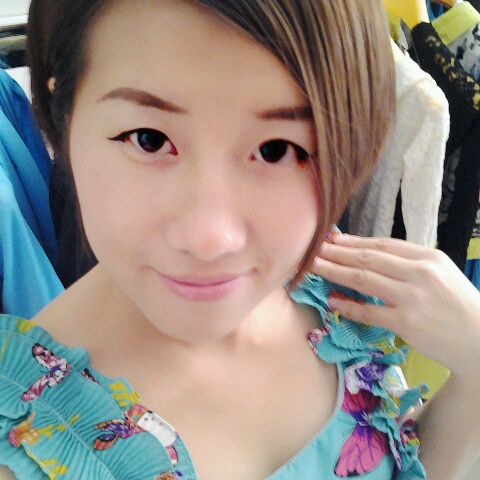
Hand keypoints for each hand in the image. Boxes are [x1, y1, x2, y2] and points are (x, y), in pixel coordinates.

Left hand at [311, 234, 479, 381]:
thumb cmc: (457, 304)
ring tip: (315, 268)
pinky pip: (368, 312)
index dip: (354, 241)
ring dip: (335, 272)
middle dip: (337, 253)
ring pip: (363, 280)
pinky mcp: (405, 323)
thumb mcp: (440, 273)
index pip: (383, 244)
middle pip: (368, 259)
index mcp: (428, 257)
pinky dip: (347, 306)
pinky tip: (332, 301)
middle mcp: (419, 273)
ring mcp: (411, 298)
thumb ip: (409, 263)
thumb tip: (369, 255)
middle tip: (314, 250)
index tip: (333, 240)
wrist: (479, 340)